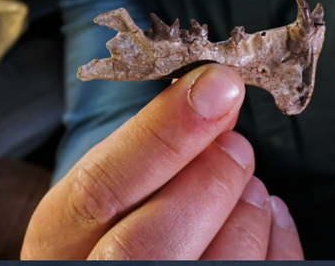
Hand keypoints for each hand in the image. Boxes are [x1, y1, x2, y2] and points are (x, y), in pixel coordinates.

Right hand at [21, 63, 303, 258]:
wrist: (134, 262)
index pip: (97, 191)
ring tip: (246, 186)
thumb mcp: (116, 188)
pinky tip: (261, 219)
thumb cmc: (123, 229)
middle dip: (210, 179)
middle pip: (148, 245)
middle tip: (235, 145)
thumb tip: (213, 88)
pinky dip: (276, 241)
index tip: (217, 86)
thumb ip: (151, 148)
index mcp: (58, 246)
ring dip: (248, 211)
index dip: (163, 134)